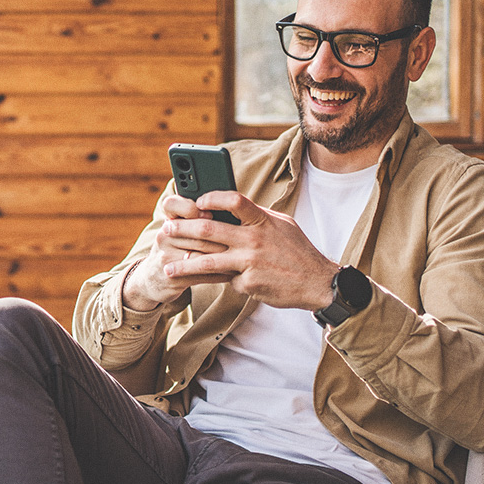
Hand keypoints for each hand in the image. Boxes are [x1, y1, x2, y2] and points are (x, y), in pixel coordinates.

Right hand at [121, 193, 236, 309]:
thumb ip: (196, 219)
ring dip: (225, 257)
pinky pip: (202, 274)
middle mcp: (164, 236)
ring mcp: (166, 257)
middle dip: (222, 236)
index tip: (209, 214)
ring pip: (202, 255)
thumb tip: (229, 210)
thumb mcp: (179, 230)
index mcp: (168, 220)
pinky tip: (233, 273)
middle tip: (241, 239)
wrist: (153, 279)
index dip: (190, 208)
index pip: (172, 204)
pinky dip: (220, 274)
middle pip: (198, 233)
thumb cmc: (176, 249)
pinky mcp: (172, 277)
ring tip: (243, 256)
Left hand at [158, 191, 341, 310]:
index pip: (234, 201)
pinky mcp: (248, 284)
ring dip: (184, 264)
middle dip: (183, 230)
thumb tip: (231, 207)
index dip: (212, 198)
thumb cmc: (298, 251)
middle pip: (209, 230)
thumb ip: (257, 217)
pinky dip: (221, 280)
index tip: (197, 202)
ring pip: (208, 262)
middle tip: (166, 230)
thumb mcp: (282, 225)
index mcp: (263, 221)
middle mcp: (255, 240)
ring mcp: (250, 263)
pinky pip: (226, 280)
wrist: (317, 282)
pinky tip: (212, 282)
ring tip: (168, 267)